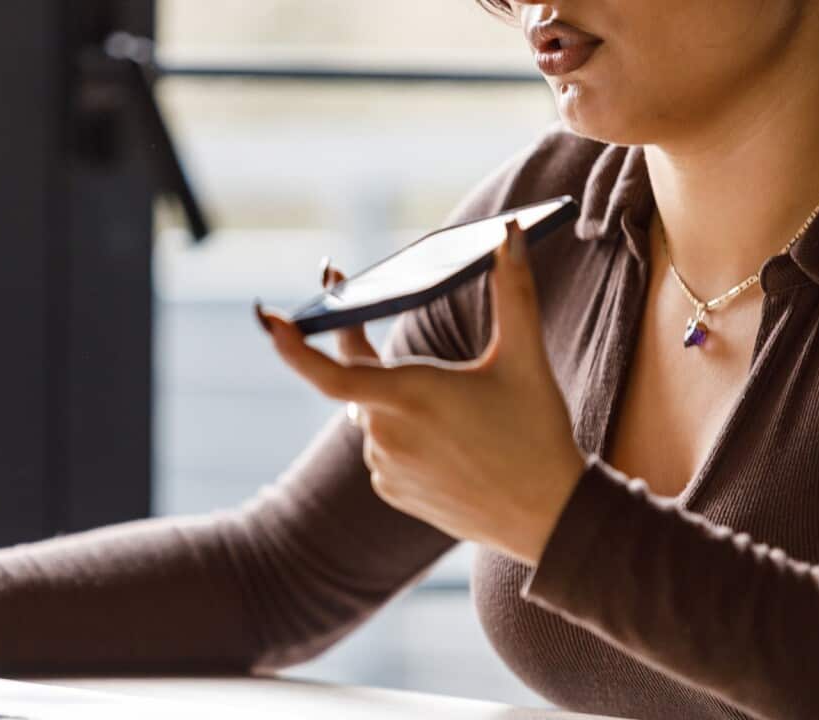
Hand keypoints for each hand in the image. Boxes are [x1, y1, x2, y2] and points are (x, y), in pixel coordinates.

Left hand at [256, 221, 585, 564]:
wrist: (549, 518)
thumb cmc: (537, 433)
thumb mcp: (525, 358)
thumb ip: (513, 289)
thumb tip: (512, 233)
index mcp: (410, 396)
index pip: (331, 372)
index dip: (294, 347)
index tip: (269, 320)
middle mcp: (386, 434)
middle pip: (355, 381)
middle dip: (360, 351)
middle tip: (360, 313)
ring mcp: (386, 468)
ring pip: (370, 415)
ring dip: (392, 399)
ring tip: (449, 410)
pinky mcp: (392, 491)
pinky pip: (381, 449)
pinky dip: (400, 434)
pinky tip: (444, 441)